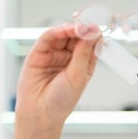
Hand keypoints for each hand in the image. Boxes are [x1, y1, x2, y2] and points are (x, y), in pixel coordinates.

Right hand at [9, 24, 98, 138]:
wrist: (40, 113)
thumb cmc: (61, 100)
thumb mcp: (78, 75)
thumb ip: (84, 54)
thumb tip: (92, 34)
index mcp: (82, 64)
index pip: (90, 44)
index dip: (94, 35)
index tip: (99, 28)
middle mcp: (68, 58)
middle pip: (76, 37)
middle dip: (83, 29)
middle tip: (88, 25)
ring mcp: (53, 54)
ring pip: (63, 35)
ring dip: (70, 29)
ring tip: (78, 28)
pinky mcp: (38, 54)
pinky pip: (47, 38)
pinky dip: (56, 31)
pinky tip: (64, 30)